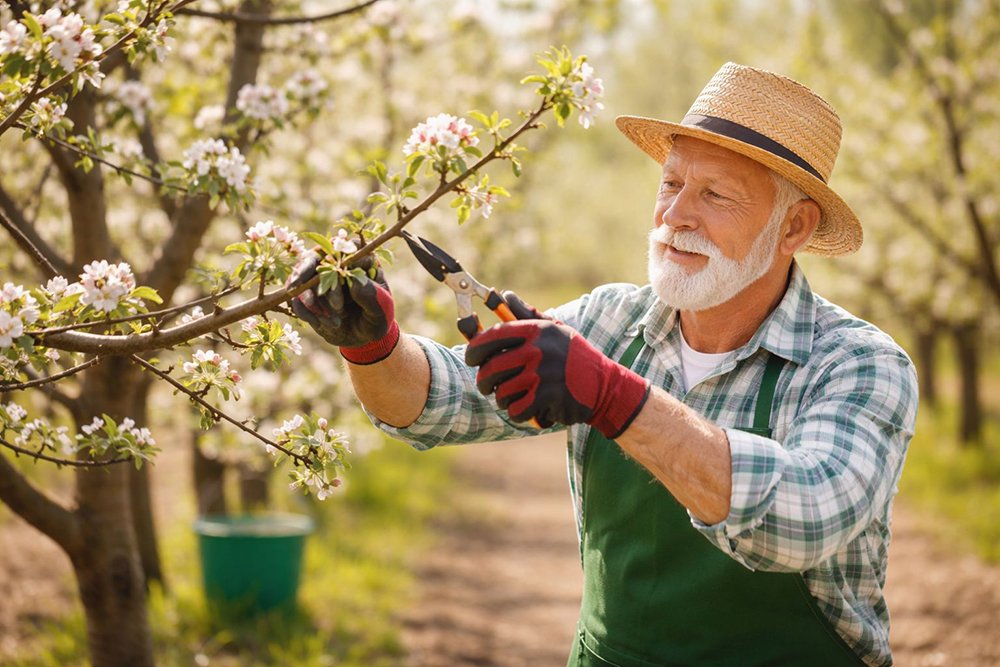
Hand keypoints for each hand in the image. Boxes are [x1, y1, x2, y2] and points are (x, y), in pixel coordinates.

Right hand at [289, 254, 398, 364]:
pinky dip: (306, 312)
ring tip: (335, 322)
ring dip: (315, 302)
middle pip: (318, 257)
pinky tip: (320, 323)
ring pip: (305, 279)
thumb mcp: (381, 311)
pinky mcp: (307, 294)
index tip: (344, 275)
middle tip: (333, 304)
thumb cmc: (376, 320)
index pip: (350, 247)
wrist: (361, 339)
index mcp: (361, 261)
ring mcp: (319, 278)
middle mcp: (338, 264)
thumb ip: (372, 296)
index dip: (345, 258)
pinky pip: (296, 297)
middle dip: (318, 279)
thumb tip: (355, 282)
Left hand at [464, 304, 649, 437]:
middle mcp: (537, 349)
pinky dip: (518, 413)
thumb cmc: (575, 357)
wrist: (605, 386)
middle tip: (488, 386)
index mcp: (535, 330)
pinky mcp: (547, 397)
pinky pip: (516, 409)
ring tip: (512, 397)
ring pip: (501, 392)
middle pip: (491, 369)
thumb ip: (526, 314)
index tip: (471, 359)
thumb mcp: (555, 330)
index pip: (491, 337)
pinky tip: (526, 408)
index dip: (474, 350)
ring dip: (503, 399)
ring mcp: (542, 374)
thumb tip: (504, 295)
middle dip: (484, 382)